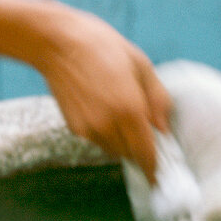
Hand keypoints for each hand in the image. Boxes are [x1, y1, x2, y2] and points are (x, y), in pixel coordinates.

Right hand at [35, 8, 172, 182]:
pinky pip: (97, 140)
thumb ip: (157, 99)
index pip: (146, 153)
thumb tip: (163, 128)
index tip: (159, 177)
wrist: (56, 43)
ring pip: (113, 149)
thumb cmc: (102, 46)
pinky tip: (101, 107)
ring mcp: (89, 128)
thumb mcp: (141, 64)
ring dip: (122, 141)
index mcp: (130, 109)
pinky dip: (105, 133)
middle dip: (140, 149)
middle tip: (143, 131)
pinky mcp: (74, 127)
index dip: (154, 168)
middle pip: (130, 155)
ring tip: (120, 111)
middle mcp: (108, 125)